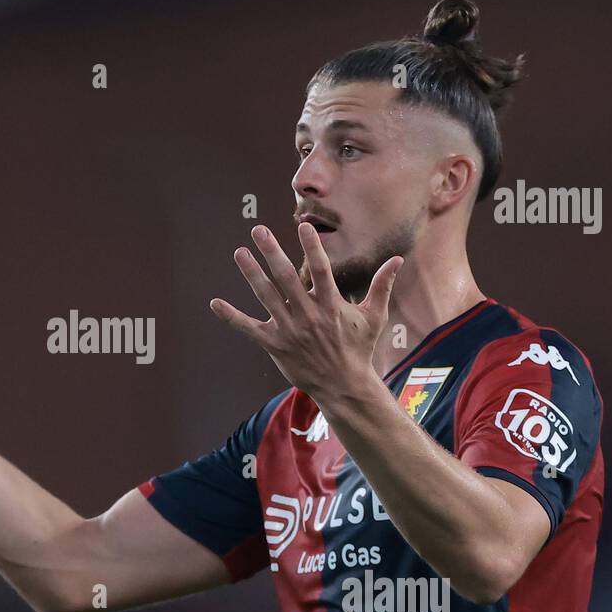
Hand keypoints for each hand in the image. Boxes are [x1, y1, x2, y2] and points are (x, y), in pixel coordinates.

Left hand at [209, 223, 401, 406]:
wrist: (343, 386)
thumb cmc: (359, 349)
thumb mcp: (374, 317)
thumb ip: (382, 286)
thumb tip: (398, 260)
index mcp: (331, 306)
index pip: (321, 270)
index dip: (311, 248)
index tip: (302, 225)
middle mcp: (308, 315)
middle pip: (286, 278)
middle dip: (271, 252)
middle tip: (258, 230)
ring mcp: (289, 330)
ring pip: (266, 297)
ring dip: (251, 274)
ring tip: (239, 252)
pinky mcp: (274, 345)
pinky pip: (249, 329)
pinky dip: (231, 317)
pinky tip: (214, 303)